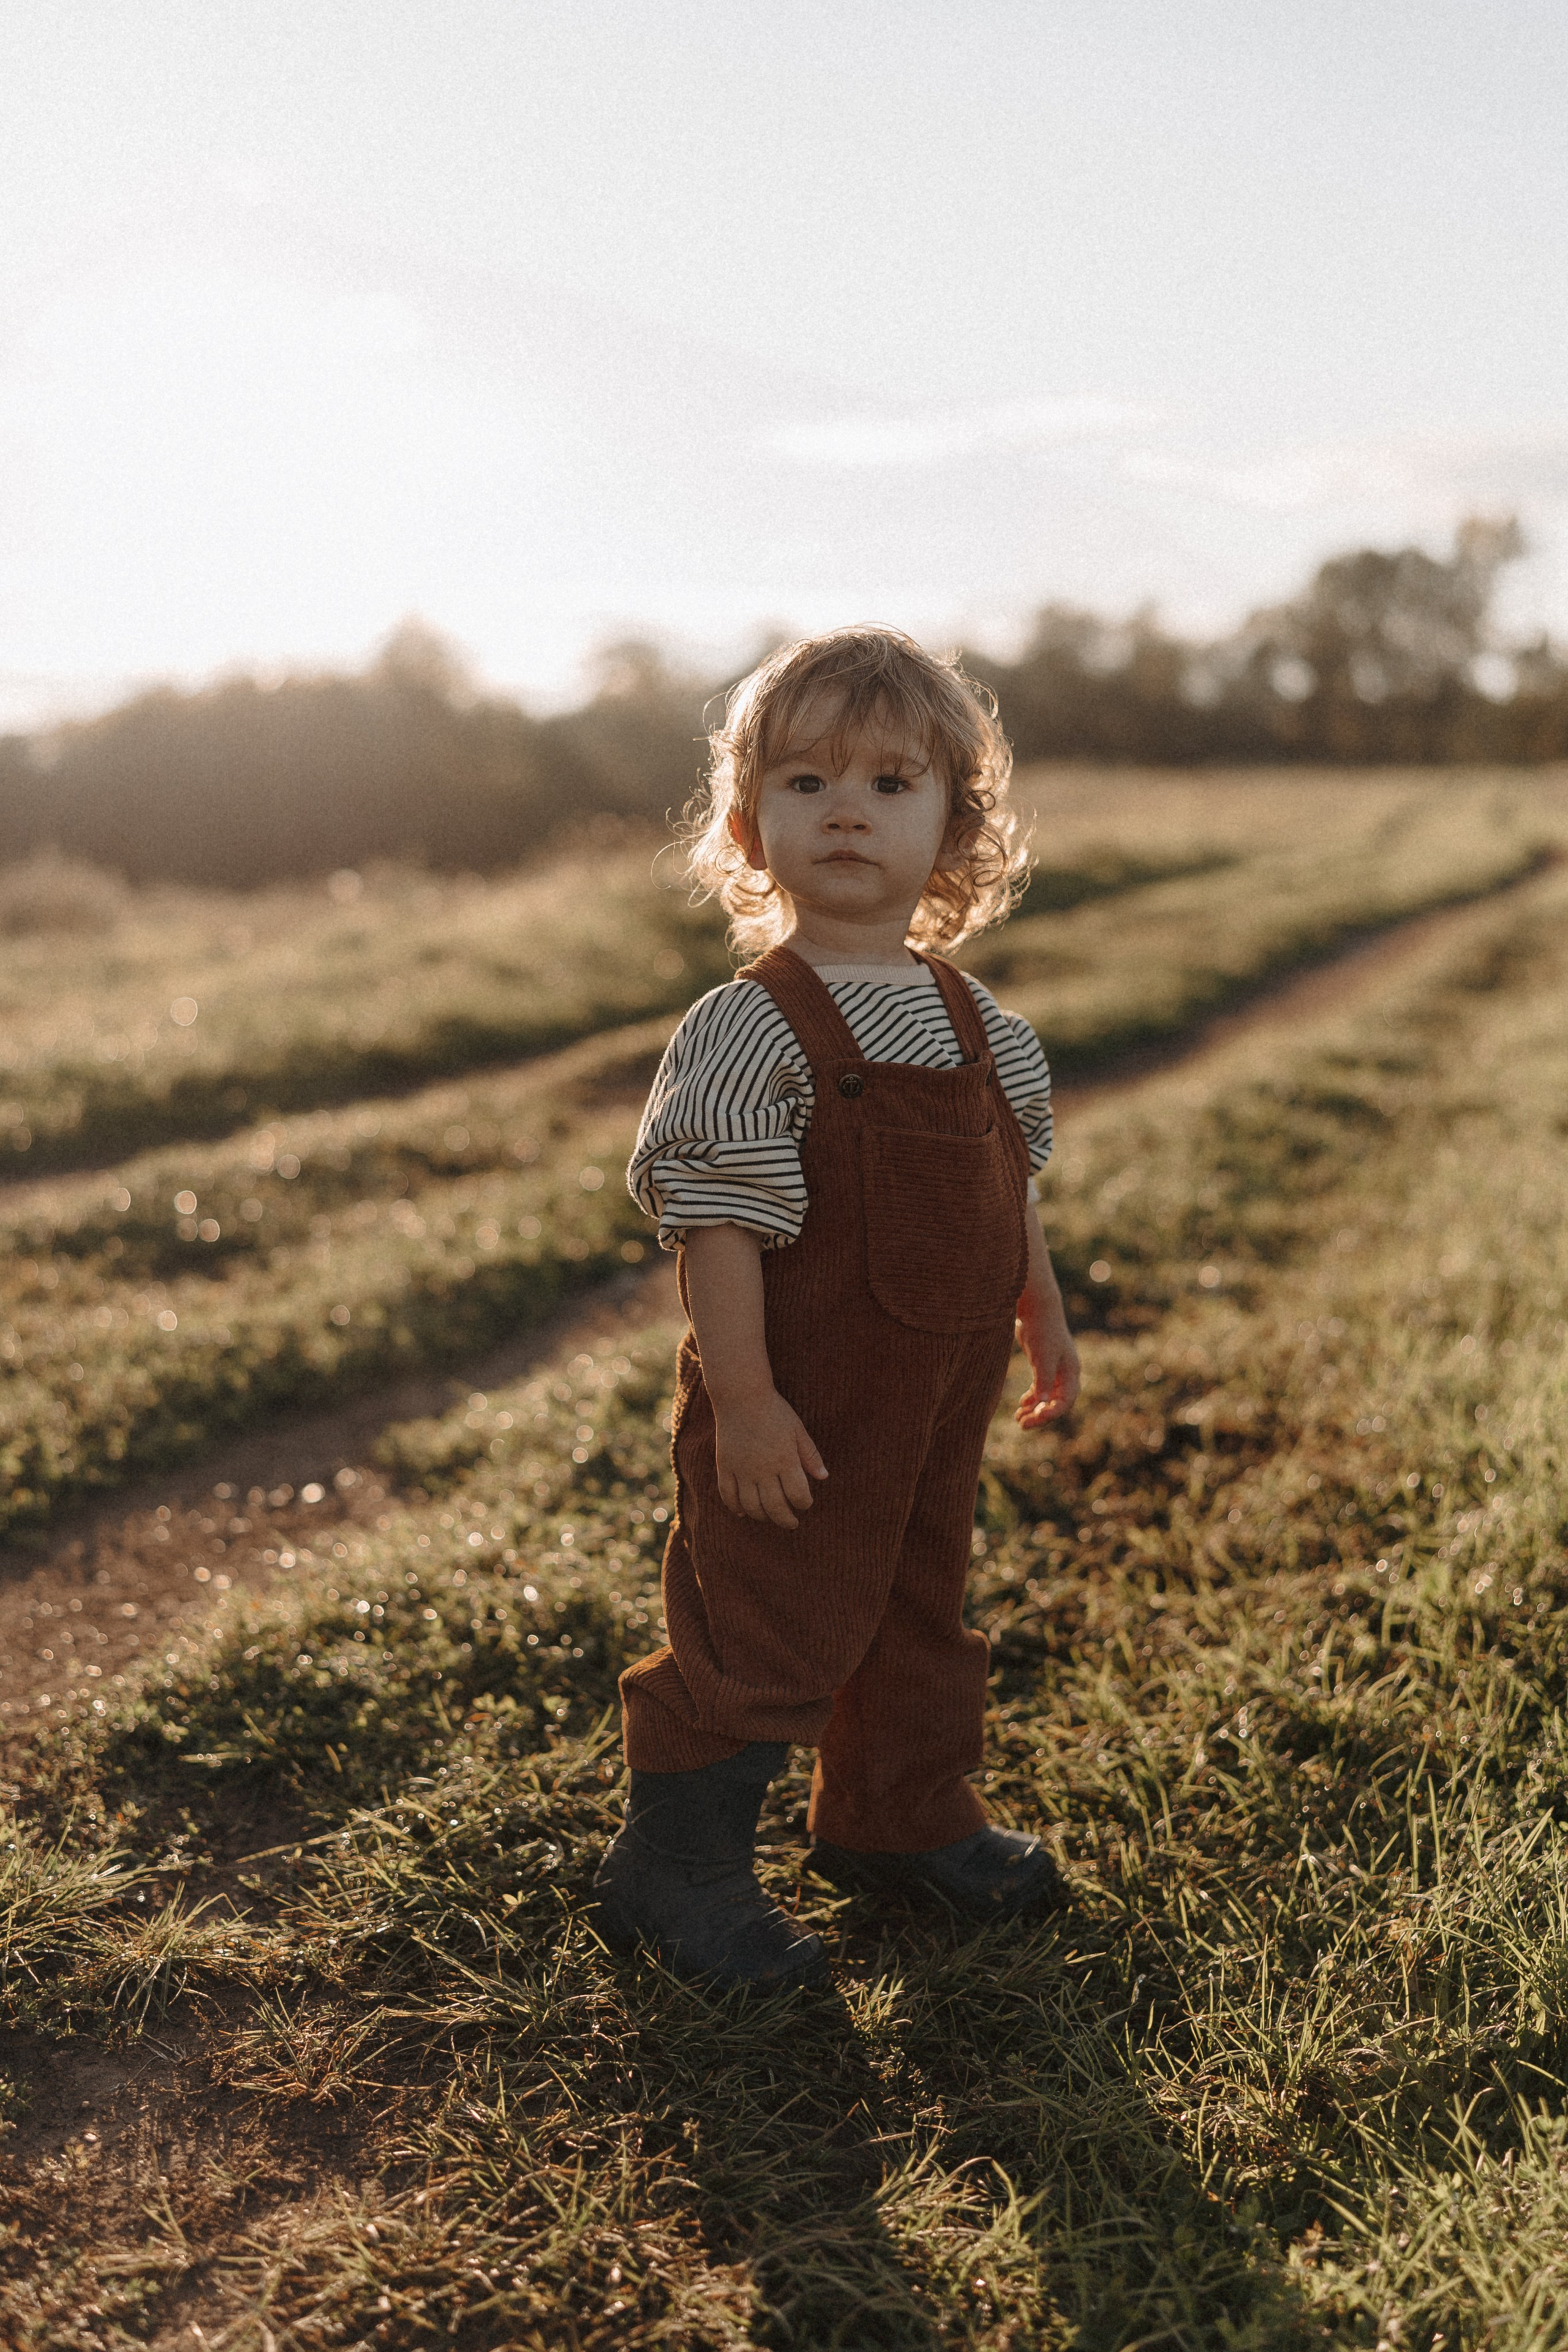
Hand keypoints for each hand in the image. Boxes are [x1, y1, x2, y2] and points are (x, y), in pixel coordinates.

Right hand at [713, 1388, 828, 1528]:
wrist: (741, 1396)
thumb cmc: (774, 1411)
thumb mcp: (798, 1430)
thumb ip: (810, 1455)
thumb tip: (823, 1477)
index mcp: (785, 1460)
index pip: (798, 1495)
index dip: (804, 1503)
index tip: (805, 1503)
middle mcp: (763, 1470)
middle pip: (775, 1507)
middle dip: (786, 1520)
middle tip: (792, 1523)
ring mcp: (742, 1470)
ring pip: (751, 1506)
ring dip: (763, 1517)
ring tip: (770, 1517)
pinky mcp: (725, 1467)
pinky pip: (727, 1495)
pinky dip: (735, 1507)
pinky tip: (743, 1512)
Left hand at [1014, 1295, 1080, 1429]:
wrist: (1036, 1308)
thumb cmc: (1042, 1331)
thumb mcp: (1042, 1357)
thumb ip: (1043, 1380)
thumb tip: (1041, 1404)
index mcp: (1071, 1372)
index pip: (1065, 1402)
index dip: (1051, 1414)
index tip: (1035, 1419)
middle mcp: (1065, 1373)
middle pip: (1056, 1403)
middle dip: (1040, 1415)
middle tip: (1022, 1425)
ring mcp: (1054, 1369)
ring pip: (1046, 1397)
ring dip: (1034, 1409)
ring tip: (1018, 1419)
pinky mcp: (1042, 1365)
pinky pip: (1040, 1388)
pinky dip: (1031, 1398)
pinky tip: (1021, 1404)